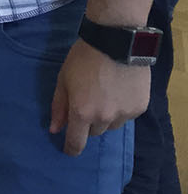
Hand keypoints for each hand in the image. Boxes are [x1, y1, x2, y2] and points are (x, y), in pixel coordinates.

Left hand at [49, 39, 149, 155]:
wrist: (116, 43)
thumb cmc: (83, 59)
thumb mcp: (63, 80)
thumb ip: (59, 107)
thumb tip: (54, 129)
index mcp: (82, 112)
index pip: (76, 142)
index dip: (71, 149)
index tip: (69, 151)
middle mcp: (104, 118)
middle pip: (94, 132)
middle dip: (87, 123)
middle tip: (86, 104)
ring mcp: (124, 114)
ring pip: (111, 126)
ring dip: (105, 117)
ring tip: (103, 96)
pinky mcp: (140, 107)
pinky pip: (126, 116)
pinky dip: (120, 109)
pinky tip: (118, 92)